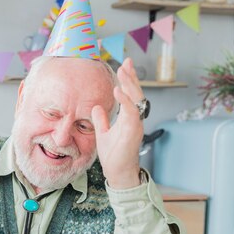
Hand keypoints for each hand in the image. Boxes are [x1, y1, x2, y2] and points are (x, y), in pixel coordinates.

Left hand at [91, 57, 144, 188]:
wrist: (117, 171)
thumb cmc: (113, 155)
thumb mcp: (103, 133)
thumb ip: (101, 119)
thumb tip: (97, 107)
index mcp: (129, 118)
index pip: (130, 95)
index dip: (128, 80)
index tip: (124, 65)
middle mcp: (135, 119)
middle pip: (136, 93)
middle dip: (131, 77)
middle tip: (127, 62)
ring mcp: (136, 124)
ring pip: (136, 99)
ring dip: (129, 84)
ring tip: (123, 71)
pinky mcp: (134, 130)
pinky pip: (131, 112)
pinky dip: (125, 100)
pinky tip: (118, 90)